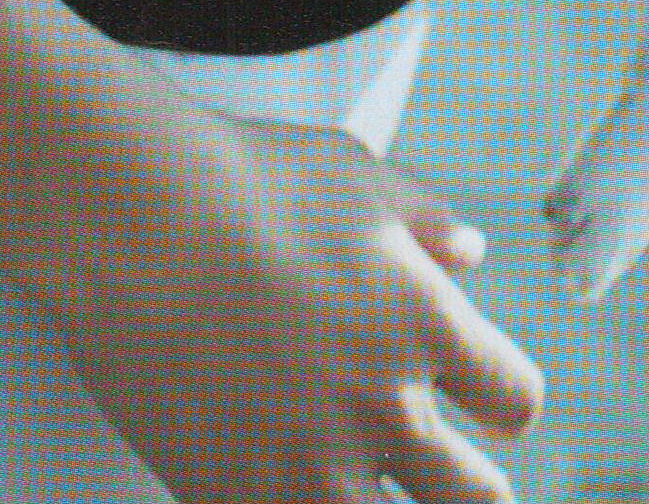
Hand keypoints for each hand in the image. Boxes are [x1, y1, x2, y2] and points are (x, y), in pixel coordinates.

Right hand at [50, 102, 544, 502]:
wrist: (132, 222)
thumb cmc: (242, 184)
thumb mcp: (358, 177)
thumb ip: (426, 225)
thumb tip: (464, 254)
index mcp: (427, 326)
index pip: (516, 403)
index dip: (501, 403)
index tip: (482, 402)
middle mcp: (384, 409)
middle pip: (479, 501)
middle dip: (465, 485)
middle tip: (441, 473)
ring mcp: (310, 468)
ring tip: (360, 481)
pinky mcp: (238, 497)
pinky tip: (282, 479)